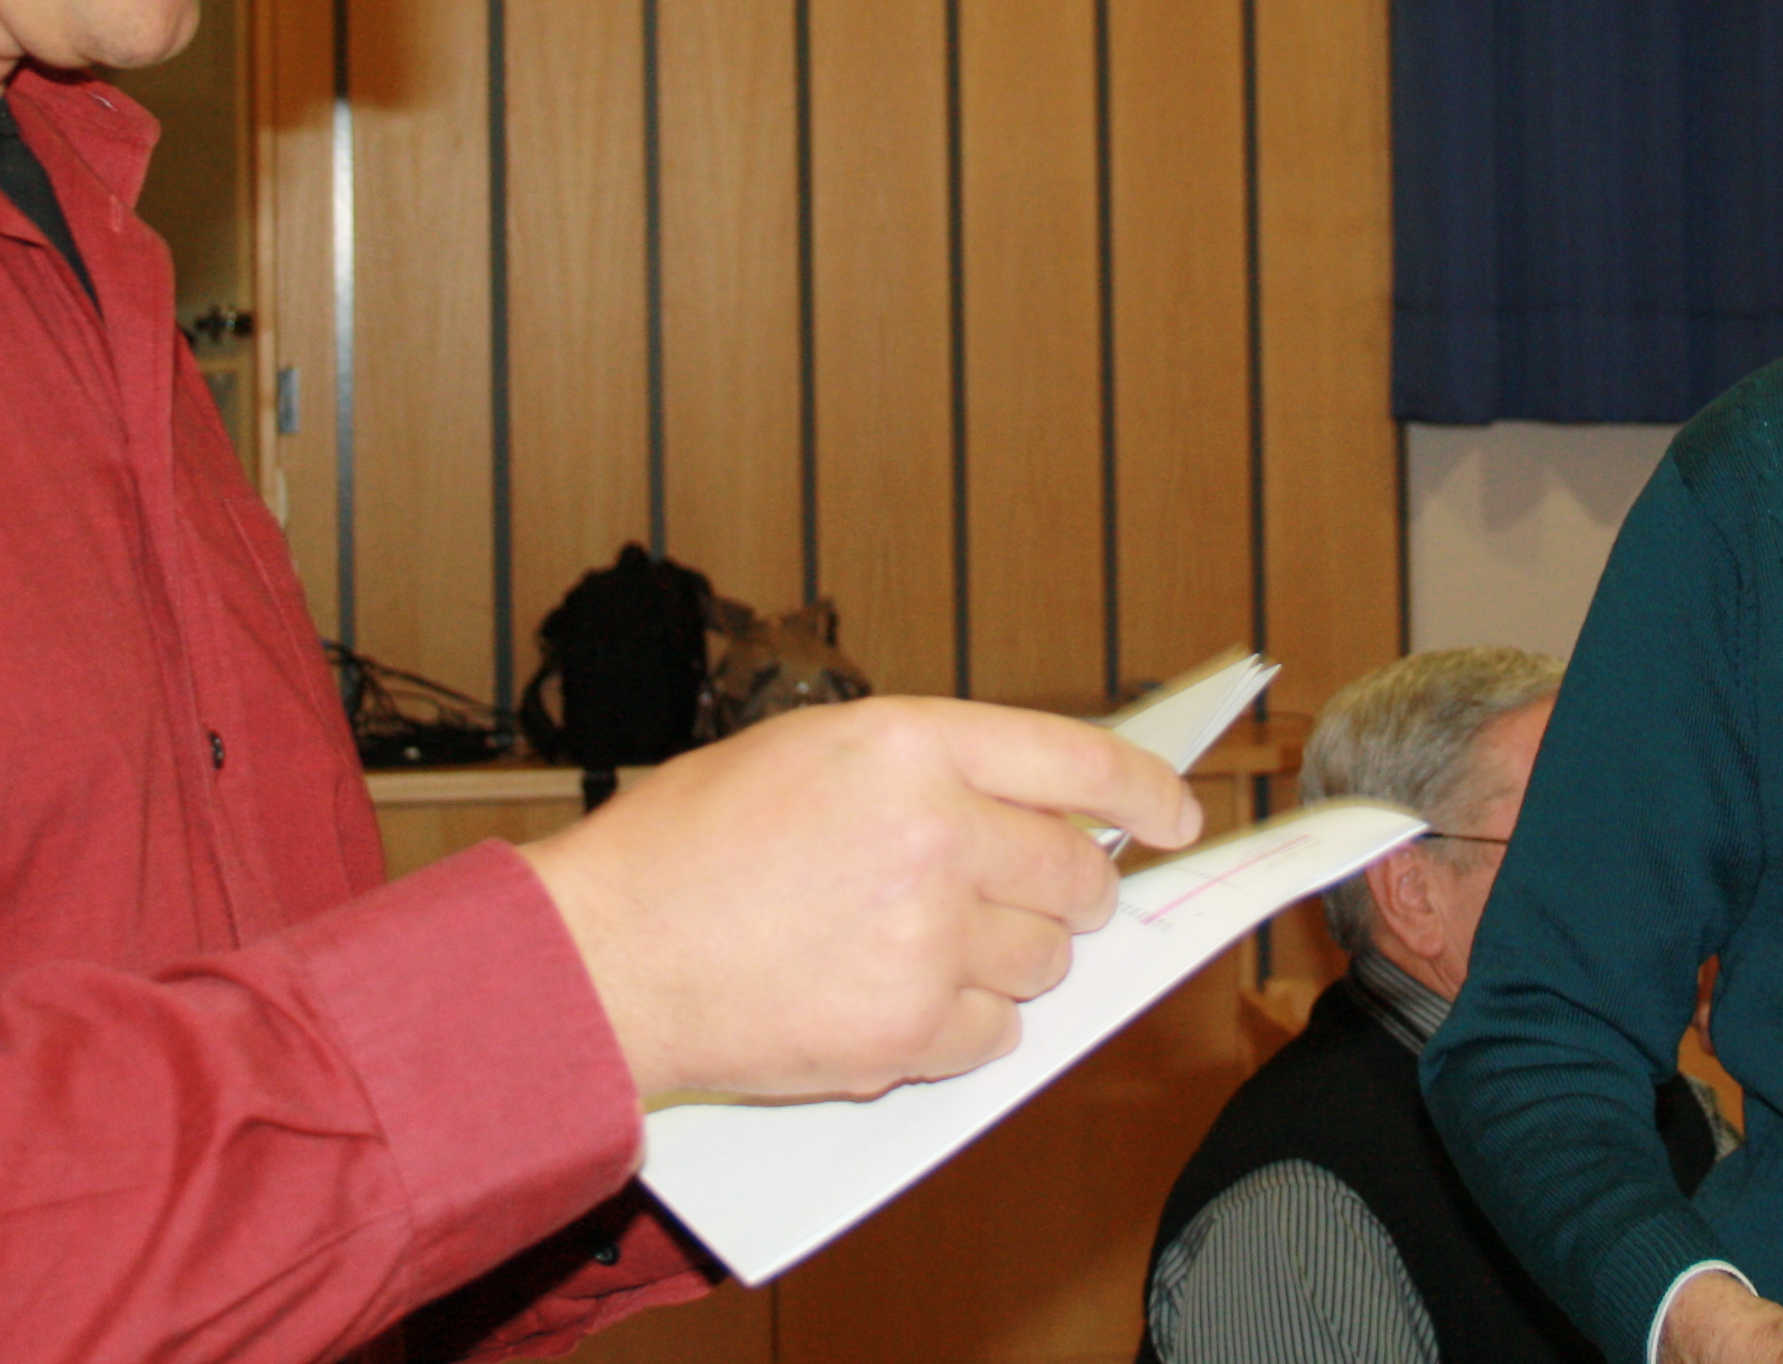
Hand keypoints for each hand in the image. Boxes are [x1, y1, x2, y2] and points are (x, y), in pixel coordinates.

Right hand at [518, 694, 1205, 1103]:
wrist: (603, 958)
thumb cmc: (685, 848)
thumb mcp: (807, 753)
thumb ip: (926, 771)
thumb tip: (1029, 807)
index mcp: (910, 744)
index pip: (1078, 759)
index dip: (1146, 791)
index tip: (1179, 816)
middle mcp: (935, 833)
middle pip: (1077, 874)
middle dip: (1073, 893)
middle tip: (1035, 901)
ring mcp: (927, 940)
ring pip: (1043, 962)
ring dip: (1008, 960)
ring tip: (919, 947)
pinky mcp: (908, 1033)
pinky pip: (995, 1037)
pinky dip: (963, 1029)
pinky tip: (891, 1003)